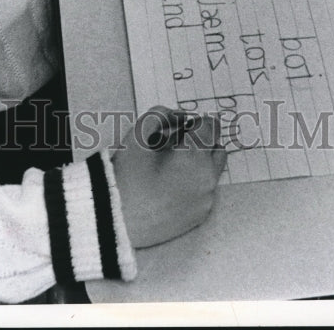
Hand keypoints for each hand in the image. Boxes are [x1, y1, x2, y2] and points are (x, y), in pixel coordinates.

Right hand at [112, 107, 225, 247]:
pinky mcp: (199, 217)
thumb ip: (162, 115)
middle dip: (202, 142)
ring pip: (213, 172)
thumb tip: (179, 117)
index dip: (197, 122)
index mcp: (195, 156)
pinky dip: (194, 184)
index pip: (212, 127)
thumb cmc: (128, 174)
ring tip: (170, 167)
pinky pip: (205, 192)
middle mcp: (207, 179)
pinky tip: (170, 186)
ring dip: (200, 163)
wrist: (116, 218)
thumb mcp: (140, 133)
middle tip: (176, 145)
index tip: (183, 125)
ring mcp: (205, 200)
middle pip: (217, 149)